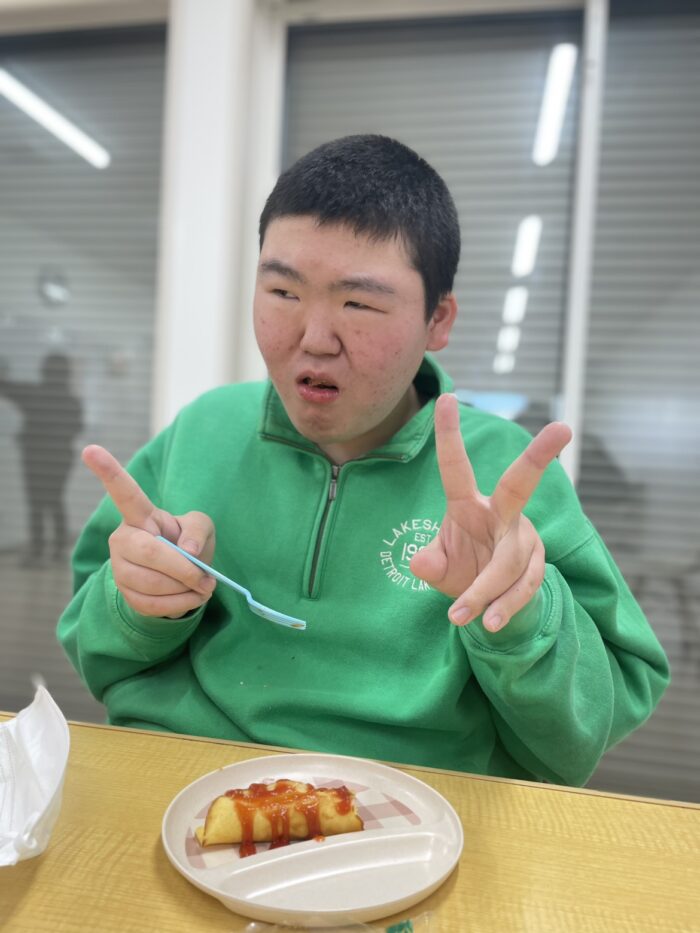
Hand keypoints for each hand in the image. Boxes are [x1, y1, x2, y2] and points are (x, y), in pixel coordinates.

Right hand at [82, 445, 216, 618]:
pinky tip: (191, 598)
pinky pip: (153, 604)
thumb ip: (198, 531)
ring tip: (201, 587)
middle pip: (150, 552)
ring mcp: (119, 568)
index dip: (107, 471)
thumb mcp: (202, 527)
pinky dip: (180, 606)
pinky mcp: (125, 594)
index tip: (89, 449)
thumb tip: (188, 553)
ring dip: (186, 590)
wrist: (181, 578)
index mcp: (139, 515)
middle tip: (207, 579)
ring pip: (153, 583)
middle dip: (183, 569)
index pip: (123, 492)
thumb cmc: (188, 543)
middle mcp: (122, 539)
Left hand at [410, 394, 571, 631]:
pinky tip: (490, 623)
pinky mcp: (535, 565)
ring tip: (461, 617)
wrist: (489, 603)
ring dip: (485, 589)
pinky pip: (522, 585)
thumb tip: (419, 563)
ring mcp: (523, 538)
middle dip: (540, 456)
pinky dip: (504, 605)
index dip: (448, 434)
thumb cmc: (459, 569)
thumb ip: (428, 563)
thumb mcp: (438, 566)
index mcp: (468, 504)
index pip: (455, 466)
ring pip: (509, 561)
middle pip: (520, 483)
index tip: (445, 398)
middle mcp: (501, 514)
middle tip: (563, 428)